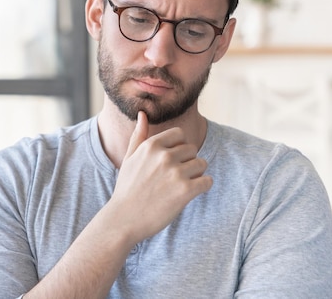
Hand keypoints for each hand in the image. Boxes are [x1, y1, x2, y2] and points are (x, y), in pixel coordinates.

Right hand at [108, 111, 212, 243]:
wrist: (124, 219)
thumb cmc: (127, 189)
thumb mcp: (129, 158)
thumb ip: (139, 135)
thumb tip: (142, 113)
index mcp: (151, 145)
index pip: (180, 134)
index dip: (178, 148)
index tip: (170, 163)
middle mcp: (164, 155)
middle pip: (192, 149)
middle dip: (187, 162)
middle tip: (173, 178)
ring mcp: (175, 173)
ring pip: (202, 164)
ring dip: (196, 175)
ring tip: (179, 186)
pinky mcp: (185, 191)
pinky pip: (207, 181)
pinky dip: (202, 187)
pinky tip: (188, 194)